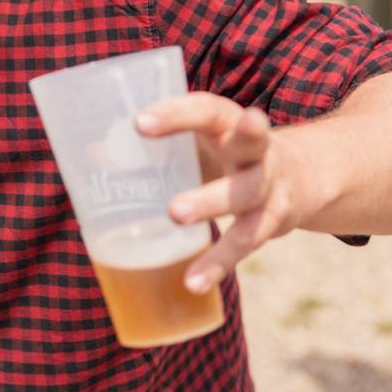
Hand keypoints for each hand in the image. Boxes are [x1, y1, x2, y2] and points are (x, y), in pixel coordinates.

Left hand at [136, 93, 293, 294]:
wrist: (303, 176)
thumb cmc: (227, 152)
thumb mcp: (198, 141)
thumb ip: (152, 148)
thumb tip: (88, 154)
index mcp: (230, 123)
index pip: (206, 109)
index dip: (175, 114)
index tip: (137, 123)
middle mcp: (258, 151)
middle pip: (248, 146)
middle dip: (221, 151)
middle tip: (172, 188)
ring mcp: (269, 187)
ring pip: (245, 196)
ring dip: (211, 206)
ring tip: (175, 215)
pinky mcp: (273, 221)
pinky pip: (245, 242)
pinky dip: (218, 262)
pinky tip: (192, 282)